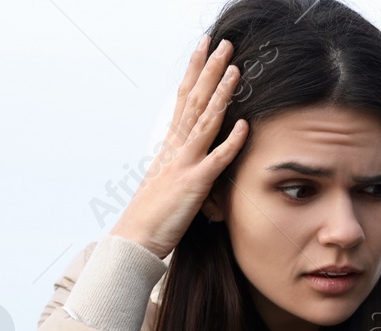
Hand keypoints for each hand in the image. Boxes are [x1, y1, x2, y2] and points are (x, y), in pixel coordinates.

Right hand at [110, 33, 250, 259]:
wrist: (137, 237)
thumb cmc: (155, 212)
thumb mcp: (171, 179)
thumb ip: (186, 161)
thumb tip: (200, 153)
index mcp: (171, 143)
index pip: (185, 97)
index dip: (195, 71)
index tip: (205, 47)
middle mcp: (176, 147)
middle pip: (194, 99)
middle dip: (209, 69)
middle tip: (223, 43)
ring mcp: (184, 163)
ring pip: (205, 121)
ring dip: (221, 94)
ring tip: (235, 69)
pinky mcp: (193, 184)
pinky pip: (215, 159)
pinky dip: (230, 142)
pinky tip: (243, 125)